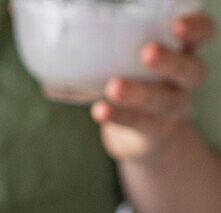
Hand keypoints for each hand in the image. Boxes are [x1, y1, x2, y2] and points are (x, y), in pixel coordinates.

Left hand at [90, 12, 215, 160]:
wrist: (141, 134)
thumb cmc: (135, 82)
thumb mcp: (132, 61)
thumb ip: (113, 49)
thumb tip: (61, 44)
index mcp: (184, 52)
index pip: (203, 35)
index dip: (197, 28)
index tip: (177, 24)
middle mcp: (185, 81)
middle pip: (190, 70)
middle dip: (170, 61)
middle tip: (147, 52)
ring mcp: (173, 109)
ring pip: (164, 101)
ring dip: (140, 93)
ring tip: (114, 87)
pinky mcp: (155, 133)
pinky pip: (140, 124)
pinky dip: (119, 117)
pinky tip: (100, 110)